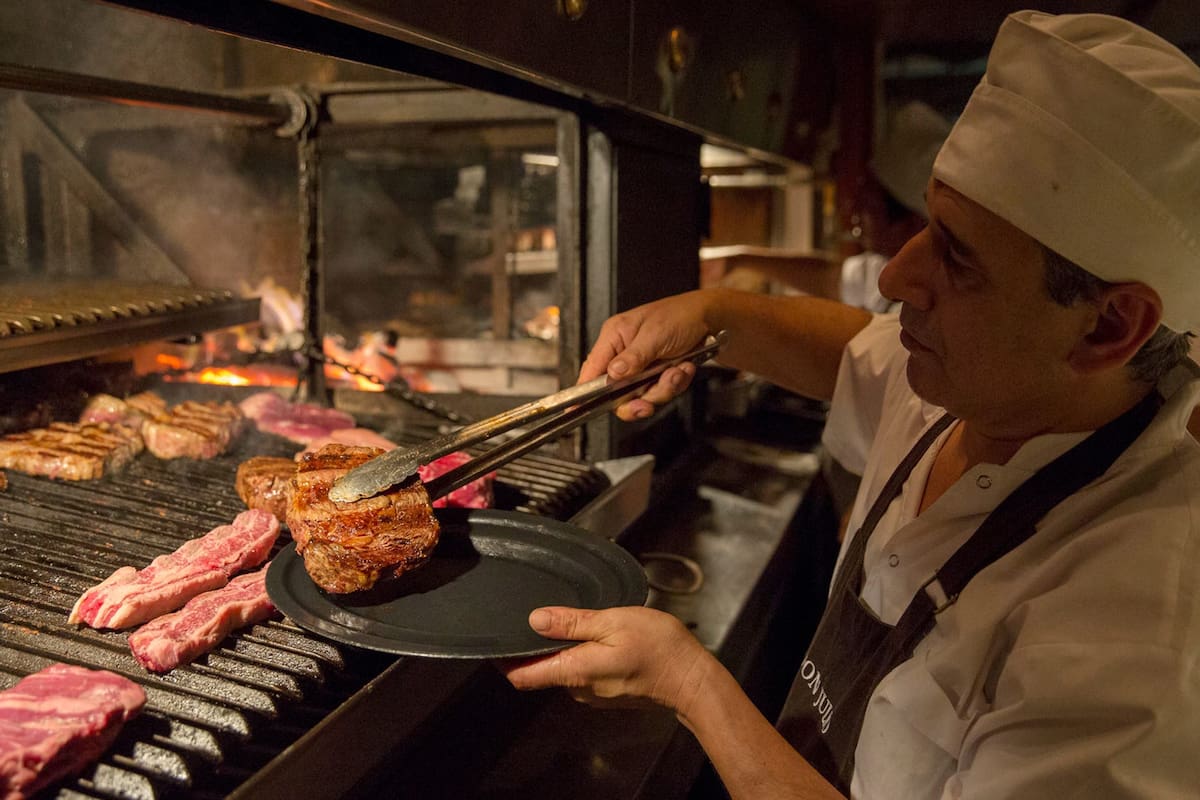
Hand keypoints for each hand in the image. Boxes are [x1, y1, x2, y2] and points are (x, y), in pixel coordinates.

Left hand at [501, 605, 713, 715]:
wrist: (692, 679)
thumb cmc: (659, 649)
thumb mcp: (614, 622)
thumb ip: (573, 622)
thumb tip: (535, 620)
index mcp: (575, 671)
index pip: (523, 675)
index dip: (504, 660)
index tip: (496, 640)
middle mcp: (579, 688)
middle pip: (541, 670)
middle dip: (537, 646)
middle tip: (541, 615)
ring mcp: (594, 694)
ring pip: (563, 670)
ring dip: (563, 649)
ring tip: (577, 621)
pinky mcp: (608, 693)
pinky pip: (583, 674)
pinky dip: (581, 656)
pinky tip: (598, 637)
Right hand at [578, 292, 712, 420]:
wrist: (711, 319)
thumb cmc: (681, 315)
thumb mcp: (656, 334)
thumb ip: (633, 356)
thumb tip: (612, 374)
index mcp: (615, 337)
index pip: (592, 369)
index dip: (583, 392)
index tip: (576, 409)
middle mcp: (624, 354)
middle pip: (616, 393)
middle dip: (638, 398)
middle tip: (649, 402)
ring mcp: (640, 367)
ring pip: (641, 396)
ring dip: (663, 389)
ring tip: (677, 371)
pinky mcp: (656, 376)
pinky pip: (660, 393)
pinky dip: (674, 384)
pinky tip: (683, 368)